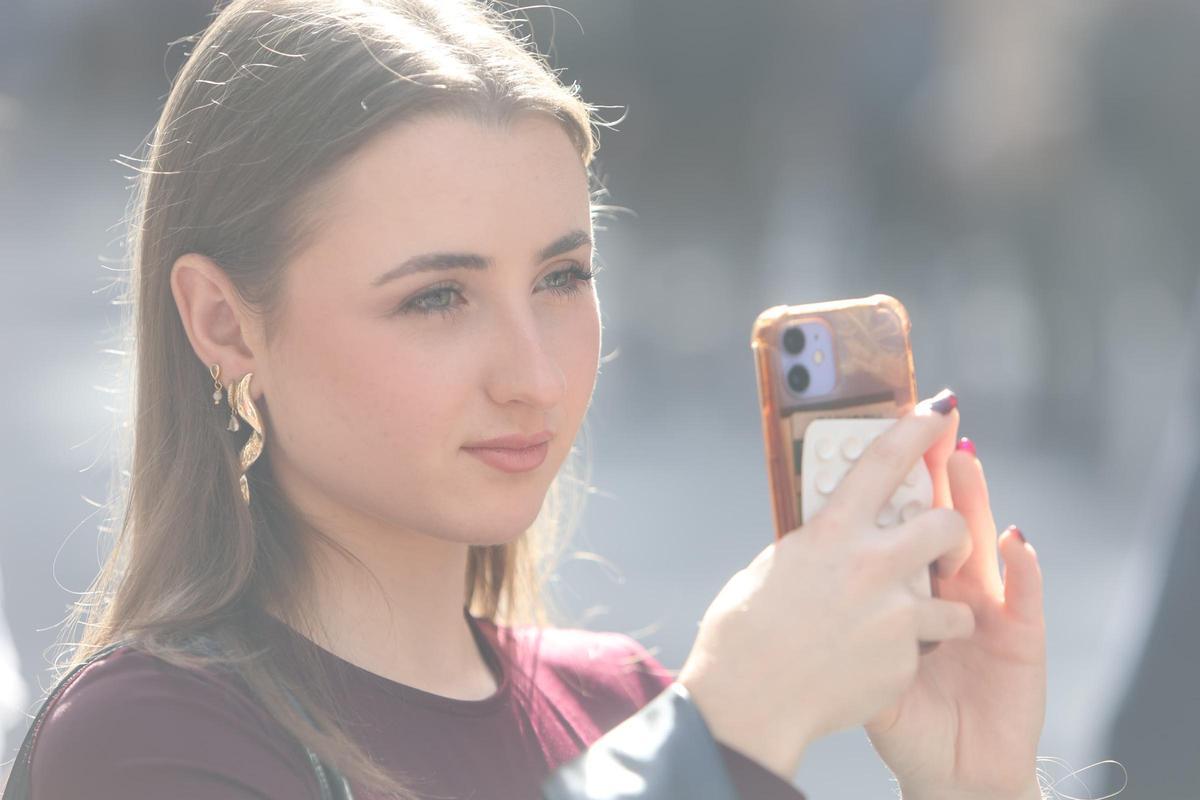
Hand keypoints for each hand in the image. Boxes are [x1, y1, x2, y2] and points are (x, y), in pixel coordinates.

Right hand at [677, 392, 976, 781]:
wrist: (749, 702)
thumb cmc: (742, 633)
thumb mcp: (773, 570)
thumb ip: (815, 550)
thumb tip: (832, 540)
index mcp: (831, 534)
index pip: (884, 463)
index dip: (916, 430)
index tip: (939, 411)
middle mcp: (870, 565)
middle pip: (945, 524)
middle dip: (953, 530)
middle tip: (942, 543)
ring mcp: (894, 615)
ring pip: (953, 597)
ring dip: (940, 609)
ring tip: (912, 624)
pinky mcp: (904, 660)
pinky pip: (928, 647)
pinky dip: (911, 654)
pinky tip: (874, 665)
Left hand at [864, 416, 1046, 799]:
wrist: (945, 768)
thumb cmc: (898, 710)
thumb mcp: (854, 657)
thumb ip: (834, 613)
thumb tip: (782, 572)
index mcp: (904, 584)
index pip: (899, 518)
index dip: (894, 476)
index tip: (874, 432)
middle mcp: (948, 585)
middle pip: (939, 517)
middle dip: (933, 473)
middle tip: (923, 429)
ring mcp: (987, 607)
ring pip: (981, 543)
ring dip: (973, 500)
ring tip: (964, 459)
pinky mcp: (1021, 640)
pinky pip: (1023, 600)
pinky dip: (1022, 569)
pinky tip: (1016, 543)